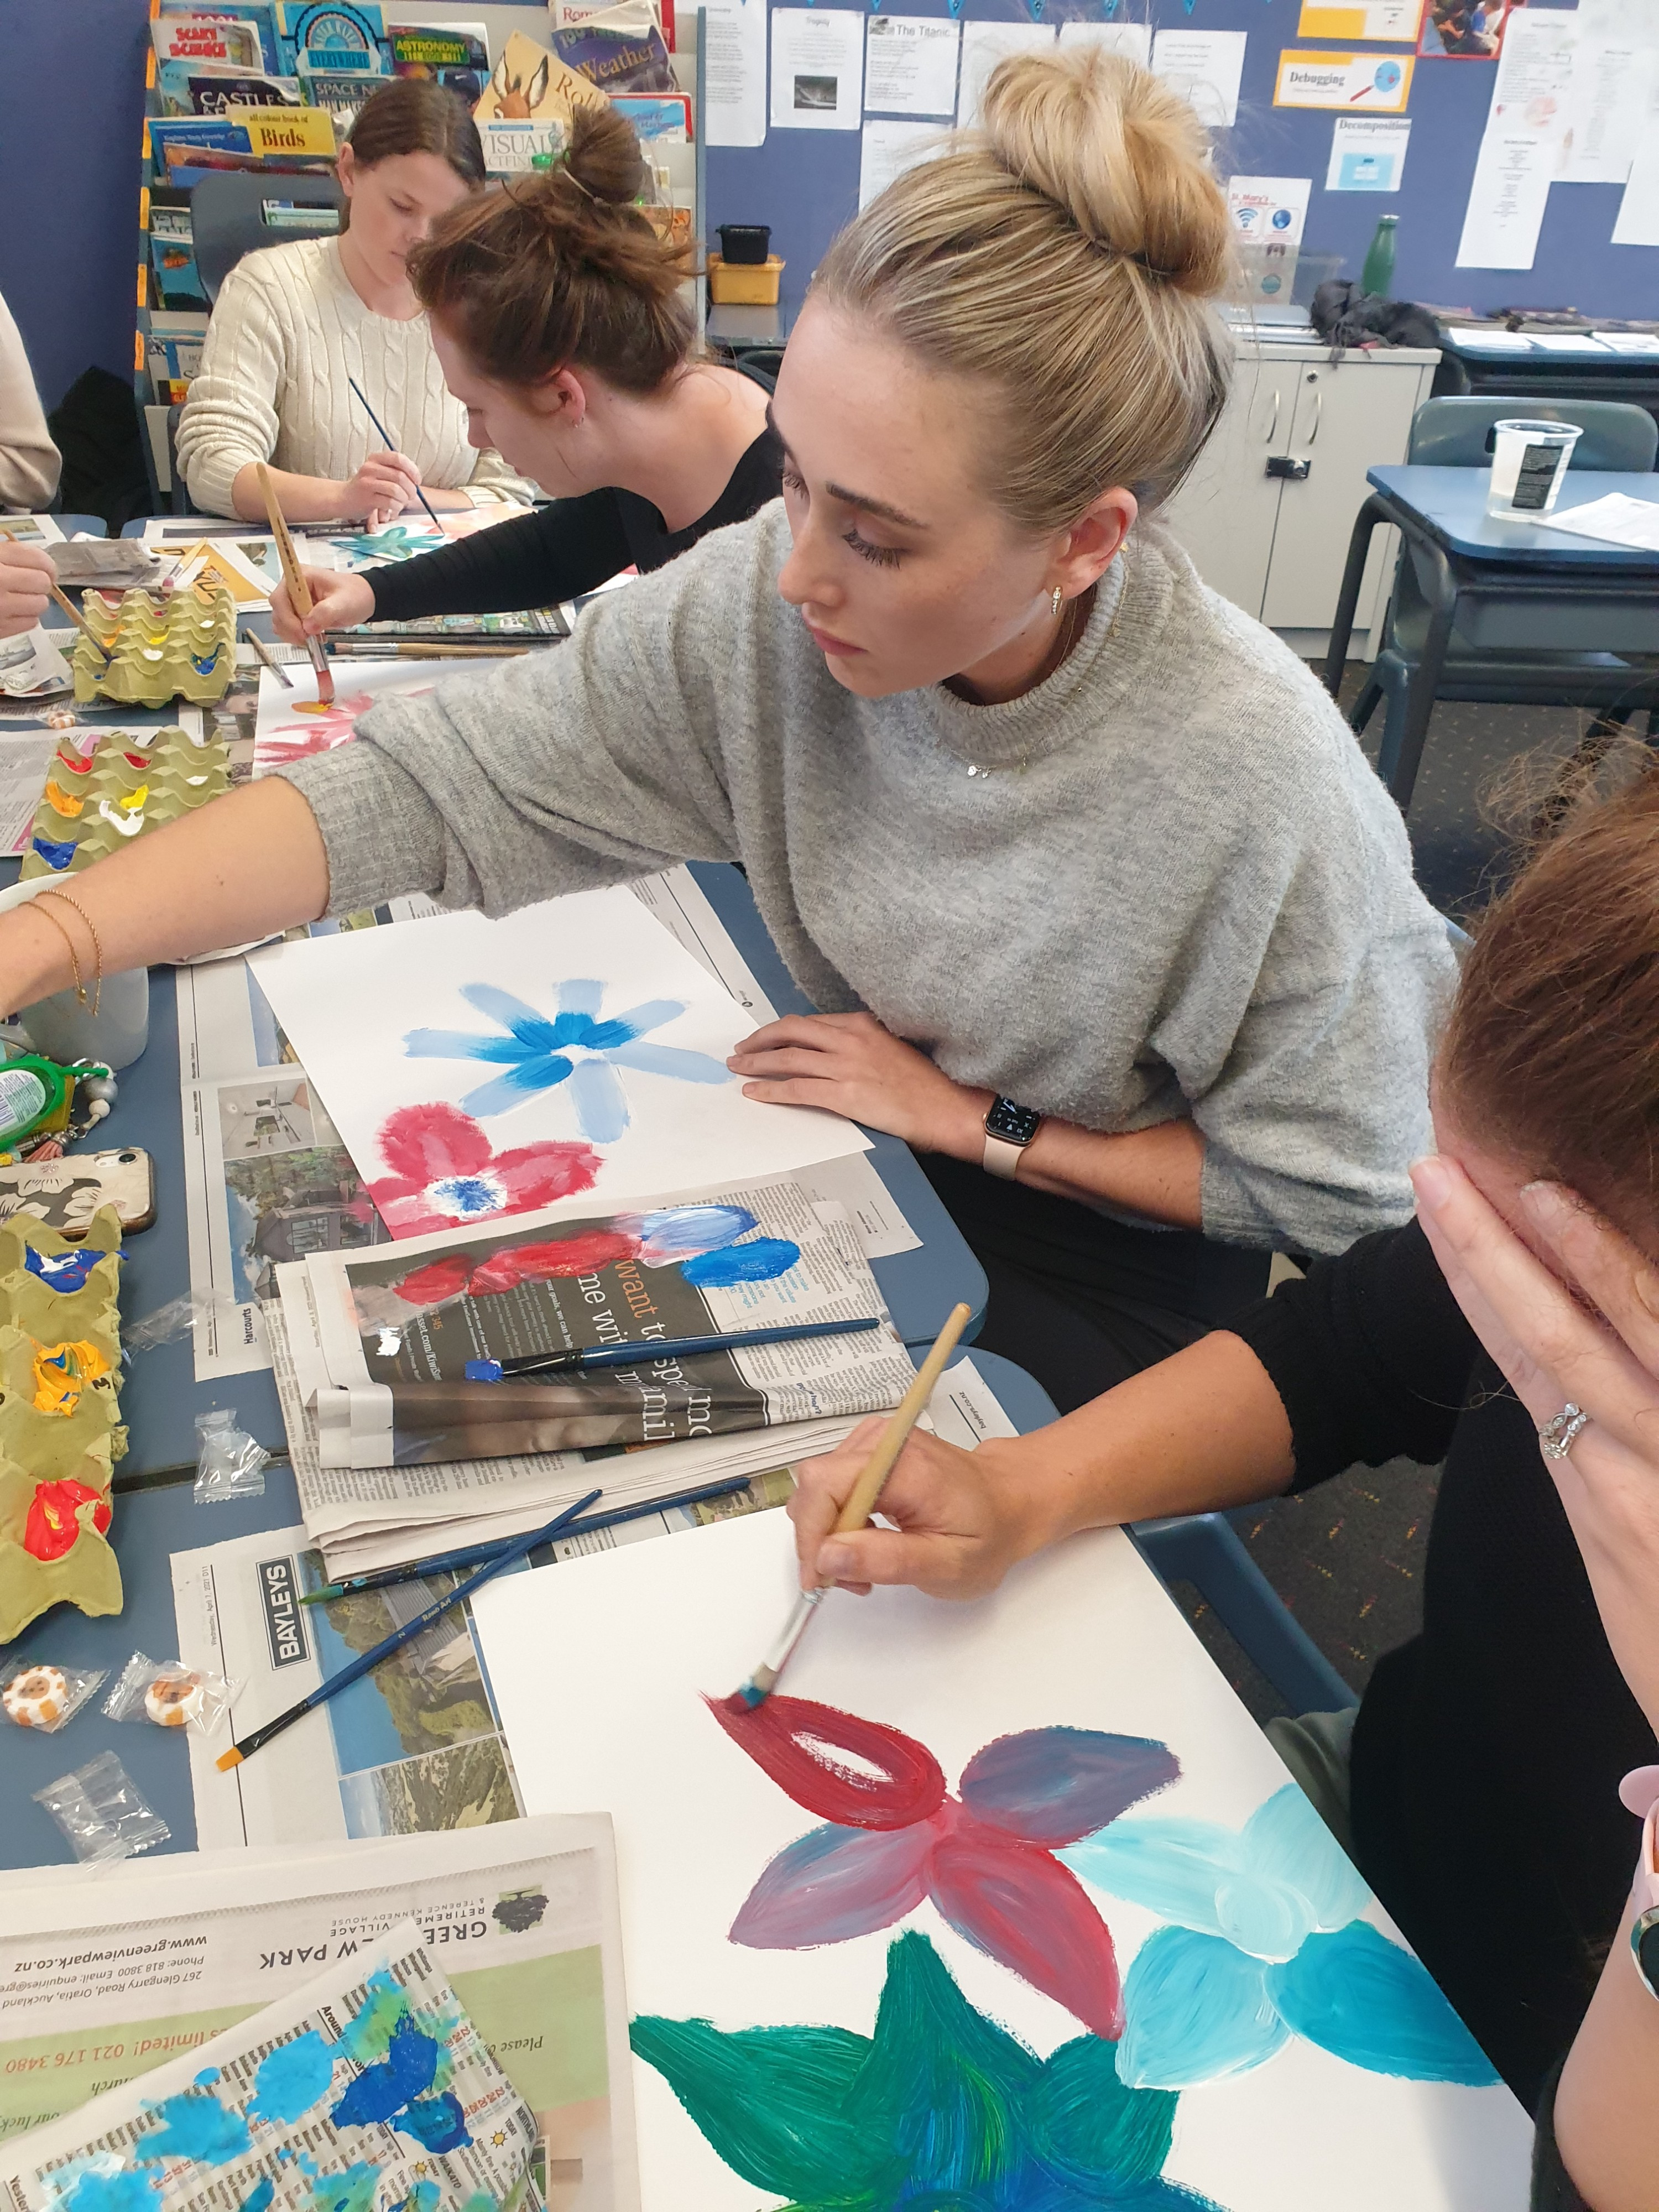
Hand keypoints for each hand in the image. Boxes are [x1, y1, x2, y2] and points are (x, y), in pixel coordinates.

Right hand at [0, 542, 53, 638]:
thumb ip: (7, 555)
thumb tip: (40, 565)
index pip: (38, 559)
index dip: (48, 565)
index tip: (47, 570)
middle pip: (43, 583)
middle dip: (40, 583)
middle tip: (29, 585)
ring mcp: (0, 607)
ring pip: (40, 605)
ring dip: (34, 602)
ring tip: (19, 599)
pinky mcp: (0, 629)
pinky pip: (30, 622)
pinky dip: (25, 618)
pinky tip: (11, 612)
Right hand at [270, 566, 374, 643]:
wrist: (364, 599)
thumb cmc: (355, 595)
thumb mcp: (344, 603)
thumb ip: (325, 613)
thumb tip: (307, 626)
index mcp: (300, 576)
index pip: (279, 598)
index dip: (287, 618)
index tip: (303, 632)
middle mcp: (291, 587)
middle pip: (278, 612)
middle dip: (291, 629)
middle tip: (309, 639)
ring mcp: (293, 600)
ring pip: (280, 622)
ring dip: (293, 634)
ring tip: (314, 637)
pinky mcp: (297, 613)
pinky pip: (288, 628)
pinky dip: (297, 636)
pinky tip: (313, 636)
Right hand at [338, 451, 422, 527]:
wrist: (344, 499)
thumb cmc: (367, 487)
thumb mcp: (378, 473)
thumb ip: (394, 471)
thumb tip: (416, 479)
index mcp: (375, 459)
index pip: (398, 458)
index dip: (412, 470)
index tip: (417, 481)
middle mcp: (370, 468)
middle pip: (400, 476)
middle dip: (411, 489)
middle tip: (411, 496)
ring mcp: (367, 483)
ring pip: (396, 490)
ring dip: (404, 499)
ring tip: (402, 502)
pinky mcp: (367, 499)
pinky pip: (390, 502)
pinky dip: (397, 506)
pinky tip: (394, 507)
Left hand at [728, 1011, 987, 1155]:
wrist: (948, 1106)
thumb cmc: (926, 1085)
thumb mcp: (893, 1048)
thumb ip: (862, 1045)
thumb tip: (833, 1053)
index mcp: (863, 1024)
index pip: (811, 1022)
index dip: (782, 1030)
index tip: (767, 1037)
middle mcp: (851, 1039)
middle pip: (792, 1031)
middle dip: (760, 1040)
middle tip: (742, 1049)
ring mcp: (846, 1066)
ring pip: (788, 1059)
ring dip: (757, 1063)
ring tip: (739, 1068)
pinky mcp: (845, 1094)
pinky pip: (796, 1090)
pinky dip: (770, 1091)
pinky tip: (755, 1093)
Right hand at [788, 1418, 1057, 1599]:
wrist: (1009, 1502)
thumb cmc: (987, 1533)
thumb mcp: (946, 1565)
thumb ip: (885, 1560)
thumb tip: (826, 1557)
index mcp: (905, 1465)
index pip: (825, 1484)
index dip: (812, 1534)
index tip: (821, 1579)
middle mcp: (884, 1442)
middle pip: (815, 1485)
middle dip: (820, 1540)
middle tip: (849, 1580)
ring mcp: (876, 1442)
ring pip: (818, 1488)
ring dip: (829, 1534)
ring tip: (864, 1566)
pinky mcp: (871, 1451)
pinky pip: (832, 1486)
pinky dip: (838, 1521)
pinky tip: (865, 1542)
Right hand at [1411, 1154, 1658, 1739]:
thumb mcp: (1626, 1579)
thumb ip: (1607, 1492)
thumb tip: (1572, 1418)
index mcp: (1597, 1489)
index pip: (1517, 1357)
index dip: (1473, 1279)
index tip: (1438, 1207)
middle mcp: (1632, 1470)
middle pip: (1549, 1339)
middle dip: (1491, 1249)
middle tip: (1443, 1170)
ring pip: (1628, 1345)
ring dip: (1582, 1263)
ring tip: (1537, 1191)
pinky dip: (1650, 1305)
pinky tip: (1650, 1261)